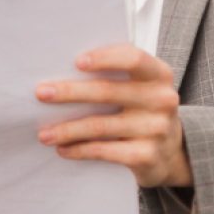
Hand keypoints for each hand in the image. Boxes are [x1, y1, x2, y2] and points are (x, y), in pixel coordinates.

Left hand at [36, 44, 192, 188]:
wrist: (171, 153)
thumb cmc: (142, 110)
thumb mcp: (140, 88)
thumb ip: (115, 75)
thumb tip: (62, 73)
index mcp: (159, 74)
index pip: (133, 58)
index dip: (104, 58)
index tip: (77, 62)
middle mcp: (162, 99)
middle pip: (108, 92)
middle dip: (70, 92)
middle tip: (41, 93)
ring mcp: (156, 129)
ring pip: (100, 126)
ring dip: (67, 129)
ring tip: (44, 133)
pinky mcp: (147, 156)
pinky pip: (105, 151)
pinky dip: (80, 150)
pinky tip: (63, 149)